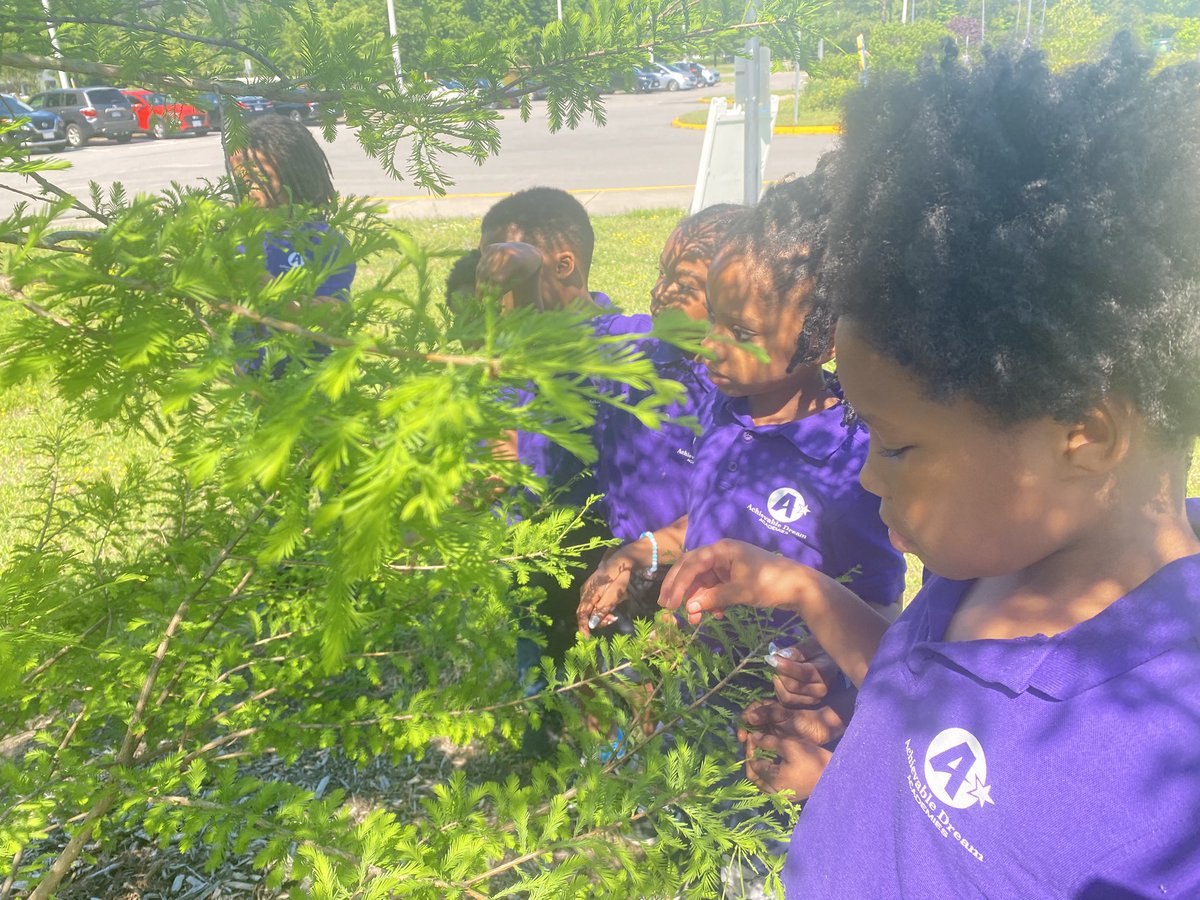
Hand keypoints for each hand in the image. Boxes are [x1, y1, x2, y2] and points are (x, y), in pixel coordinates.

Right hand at [477, 242, 542, 310]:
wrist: (526, 252)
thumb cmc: (525, 270)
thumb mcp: (519, 280)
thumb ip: (505, 288)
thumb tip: (491, 299)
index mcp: (513, 260)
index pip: (497, 278)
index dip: (491, 290)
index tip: (487, 301)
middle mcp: (503, 251)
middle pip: (487, 273)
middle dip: (482, 288)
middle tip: (479, 300)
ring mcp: (495, 248)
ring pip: (481, 269)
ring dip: (479, 282)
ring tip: (478, 296)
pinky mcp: (489, 248)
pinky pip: (481, 264)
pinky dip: (479, 274)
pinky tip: (480, 285)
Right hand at [578, 544, 644, 636]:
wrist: (621, 560)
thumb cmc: (619, 576)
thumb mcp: (615, 594)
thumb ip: (603, 608)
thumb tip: (592, 623)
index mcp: (589, 593)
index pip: (582, 614)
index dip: (583, 627)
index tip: (587, 638)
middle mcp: (584, 592)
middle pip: (586, 612)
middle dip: (598, 619)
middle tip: (612, 619)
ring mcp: (587, 589)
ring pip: (590, 608)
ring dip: (602, 613)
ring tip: (615, 610)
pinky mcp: (591, 587)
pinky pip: (593, 601)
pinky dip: (602, 606)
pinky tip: (612, 603)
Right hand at [658, 539, 811, 624]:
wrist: (800, 587)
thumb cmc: (771, 583)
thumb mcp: (741, 591)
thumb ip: (714, 598)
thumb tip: (689, 607)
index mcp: (722, 550)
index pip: (691, 564)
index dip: (678, 584)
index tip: (670, 604)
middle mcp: (721, 554)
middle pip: (691, 569)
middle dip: (679, 589)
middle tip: (667, 607)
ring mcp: (727, 565)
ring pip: (702, 581)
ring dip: (696, 599)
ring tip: (694, 618)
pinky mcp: (733, 577)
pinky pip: (714, 587)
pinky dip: (710, 600)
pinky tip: (715, 614)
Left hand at [737, 700, 843, 799]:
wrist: (834, 776)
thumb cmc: (813, 759)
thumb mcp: (791, 746)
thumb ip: (769, 742)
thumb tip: (753, 737)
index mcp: (773, 781)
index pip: (752, 763)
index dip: (750, 747)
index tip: (752, 734)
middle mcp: (774, 793)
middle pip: (753, 775)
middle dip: (751, 758)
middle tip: (754, 743)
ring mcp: (780, 796)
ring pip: (760, 781)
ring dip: (757, 765)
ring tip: (761, 749)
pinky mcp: (787, 795)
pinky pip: (768, 784)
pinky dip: (765, 772)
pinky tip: (770, 759)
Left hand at [765, 637, 839, 707]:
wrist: (827, 665)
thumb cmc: (818, 652)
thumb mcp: (810, 646)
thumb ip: (796, 651)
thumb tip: (779, 655)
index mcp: (824, 674)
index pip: (803, 673)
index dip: (785, 665)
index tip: (773, 657)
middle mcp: (820, 691)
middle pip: (792, 686)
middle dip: (780, 672)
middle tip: (775, 660)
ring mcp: (812, 701)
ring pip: (787, 697)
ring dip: (778, 682)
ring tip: (778, 670)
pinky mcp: (803, 705)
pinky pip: (784, 701)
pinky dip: (778, 689)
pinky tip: (781, 679)